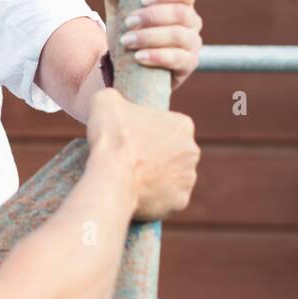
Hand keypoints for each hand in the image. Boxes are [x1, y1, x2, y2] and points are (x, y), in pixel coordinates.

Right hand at [87, 87, 199, 219]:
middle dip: (157, 155)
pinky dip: (155, 198)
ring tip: (132, 178)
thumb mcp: (105, 101)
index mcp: (183, 125)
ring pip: (172, 177)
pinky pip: (167, 199)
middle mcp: (192, 151)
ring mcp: (188, 179)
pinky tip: (137, 195)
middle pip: (173, 152)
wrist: (111, 178)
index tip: (131, 138)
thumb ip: (113, 96)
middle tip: (131, 159)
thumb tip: (111, 99)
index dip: (148, 132)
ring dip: (158, 177)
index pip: (168, 126)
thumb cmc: (111, 138)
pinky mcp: (179, 202)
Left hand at [100, 0, 202, 91]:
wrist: (123, 67)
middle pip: (180, 13)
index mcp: (179, 3)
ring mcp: (192, 44)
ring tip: (127, 41)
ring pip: (179, 35)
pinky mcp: (188, 65)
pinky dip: (158, 56)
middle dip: (152, 16)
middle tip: (128, 22)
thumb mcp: (117, 8)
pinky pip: (179, 59)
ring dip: (150, 37)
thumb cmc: (126, 31)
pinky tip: (139, 57)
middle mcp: (191, 21)